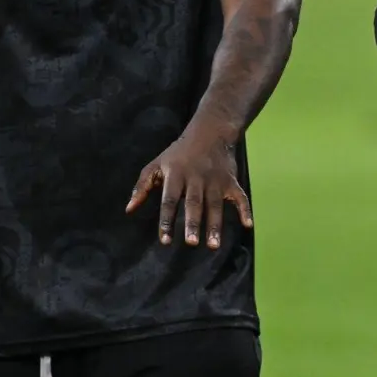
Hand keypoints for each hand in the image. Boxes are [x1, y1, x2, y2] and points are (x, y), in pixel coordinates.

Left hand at [126, 130, 252, 248]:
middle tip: (192, 243)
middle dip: (194, 223)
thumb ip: (142, 186)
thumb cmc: (178, 152)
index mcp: (176, 175)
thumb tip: (129, 210)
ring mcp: (215, 180)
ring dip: (215, 225)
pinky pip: (239, 196)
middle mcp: (196, 178)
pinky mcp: (231, 181)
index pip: (169, 200)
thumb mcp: (156, 163)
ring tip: (214, 245)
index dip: (167, 220)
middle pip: (194, 203)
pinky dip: (245, 209)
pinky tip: (248, 224)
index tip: (165, 241)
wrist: (210, 131)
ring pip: (215, 205)